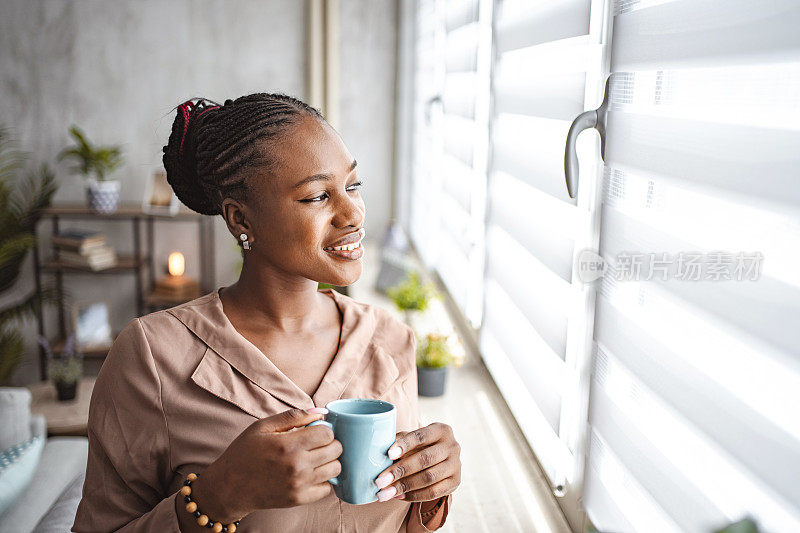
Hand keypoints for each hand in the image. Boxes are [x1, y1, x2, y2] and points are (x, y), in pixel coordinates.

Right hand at [190, 408, 341, 522]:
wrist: (229, 487)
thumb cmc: (244, 453)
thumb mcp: (262, 427)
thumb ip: (293, 416)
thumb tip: (320, 412)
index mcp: (288, 445)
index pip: (327, 434)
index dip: (324, 429)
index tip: (316, 431)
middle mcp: (297, 466)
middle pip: (336, 450)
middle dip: (330, 443)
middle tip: (317, 443)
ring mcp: (299, 485)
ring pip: (336, 469)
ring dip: (330, 461)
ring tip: (316, 458)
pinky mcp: (299, 499)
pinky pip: (327, 488)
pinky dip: (324, 480)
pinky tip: (312, 473)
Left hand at [374, 423, 460, 502]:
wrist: (441, 459)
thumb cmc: (419, 446)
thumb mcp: (411, 439)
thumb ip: (398, 442)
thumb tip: (377, 453)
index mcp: (441, 430)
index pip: (421, 436)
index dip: (404, 445)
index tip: (388, 454)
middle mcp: (452, 446)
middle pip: (425, 459)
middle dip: (400, 471)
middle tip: (380, 481)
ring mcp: (456, 465)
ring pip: (429, 478)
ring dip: (404, 486)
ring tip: (385, 493)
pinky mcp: (455, 482)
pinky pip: (433, 492)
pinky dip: (414, 496)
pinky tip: (399, 496)